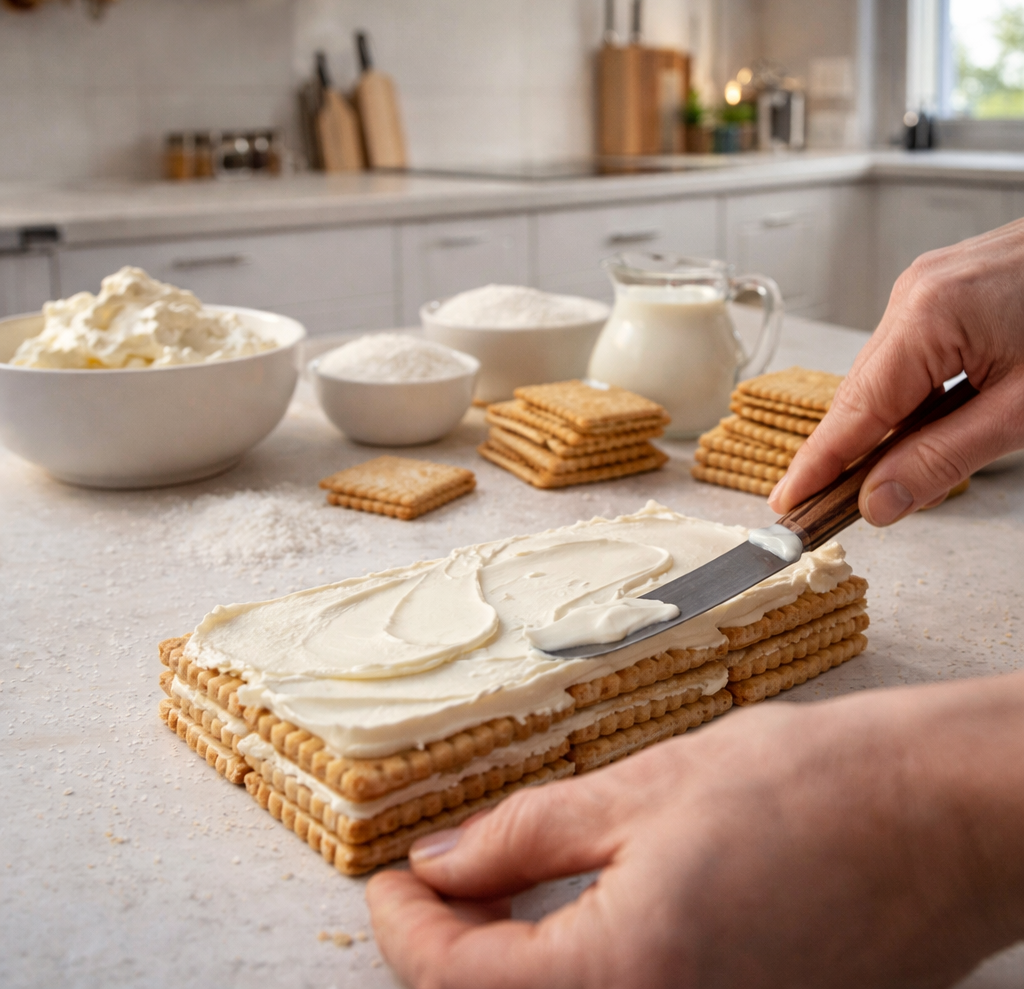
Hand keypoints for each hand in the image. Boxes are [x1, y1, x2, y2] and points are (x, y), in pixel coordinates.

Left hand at [366, 674, 1023, 988]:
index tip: (385, 876)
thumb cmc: (812, 788)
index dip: (405, 925)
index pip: (458, 981)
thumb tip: (444, 862)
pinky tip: (565, 905)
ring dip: (507, 957)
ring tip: (490, 880)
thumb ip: (526, 835)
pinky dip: (571, 964)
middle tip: (434, 872)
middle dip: (450, 944)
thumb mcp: (643, 788)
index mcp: (626, 979)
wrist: (943, 815)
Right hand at [770, 218, 1023, 522]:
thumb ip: (945, 458)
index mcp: (928, 316)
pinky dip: (907, 400)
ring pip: (884, 376)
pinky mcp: (945, 290)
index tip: (786, 507)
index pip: (854, 411)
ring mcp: (927, 287)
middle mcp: (914, 294)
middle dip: (844, 455)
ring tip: (869, 482)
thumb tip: (879, 502)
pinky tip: (912, 432)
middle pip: (861, 393)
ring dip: (879, 430)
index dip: (816, 466)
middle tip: (823, 511)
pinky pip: (908, 355)